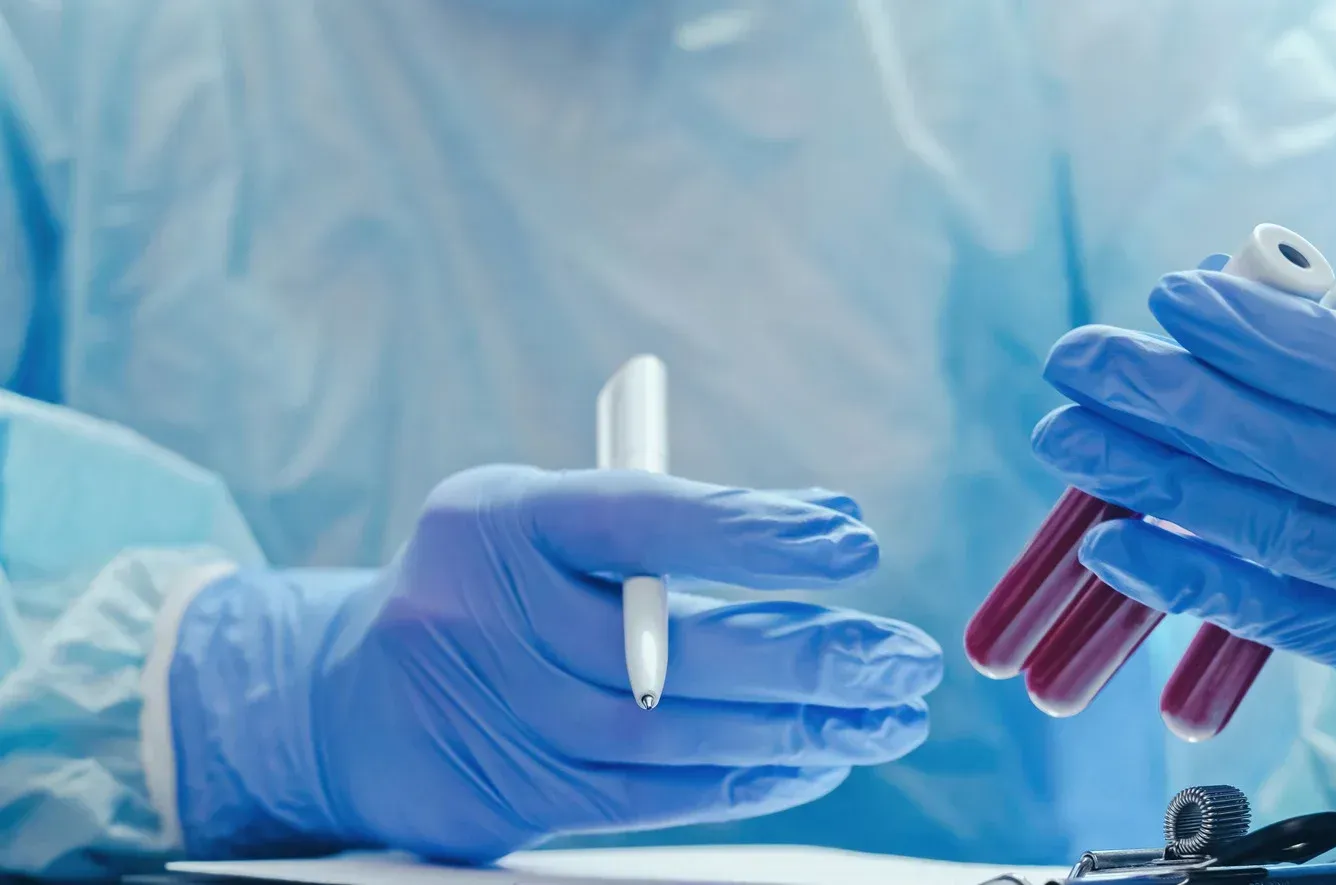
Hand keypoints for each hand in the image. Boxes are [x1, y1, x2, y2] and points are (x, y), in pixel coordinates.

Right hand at [170, 466, 941, 861]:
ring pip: (671, 734)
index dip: (752, 531)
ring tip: (887, 717)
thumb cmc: (490, 584)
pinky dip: (745, 780)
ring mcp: (487, 714)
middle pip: (669, 649)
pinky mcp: (502, 799)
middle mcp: (481, 613)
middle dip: (808, 657)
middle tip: (905, 658)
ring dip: (799, 731)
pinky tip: (815, 762)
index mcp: (499, 518)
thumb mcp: (548, 519)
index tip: (854, 541)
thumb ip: (670, 520)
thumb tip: (826, 521)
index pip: (642, 519)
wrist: (353, 699)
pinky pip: (648, 798)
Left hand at [1028, 268, 1335, 767]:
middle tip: (1077, 357)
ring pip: (1278, 527)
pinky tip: (1106, 543)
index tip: (1167, 293)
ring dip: (1155, 481)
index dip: (1263, 334)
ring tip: (1065, 436)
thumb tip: (1219, 291)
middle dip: (1176, 399)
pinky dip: (1183, 578)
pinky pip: (1271, 613)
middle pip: (1306, 449)